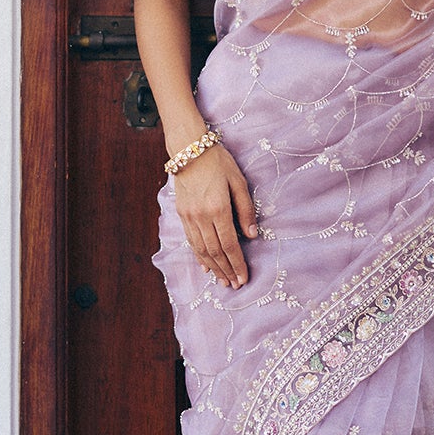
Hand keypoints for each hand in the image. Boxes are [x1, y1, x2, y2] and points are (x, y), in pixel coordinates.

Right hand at [173, 144, 257, 288]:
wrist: (189, 149)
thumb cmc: (218, 162)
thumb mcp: (238, 181)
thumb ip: (246, 209)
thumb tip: (252, 234)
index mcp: (218, 208)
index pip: (229, 244)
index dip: (237, 264)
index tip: (244, 278)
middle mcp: (201, 216)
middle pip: (214, 251)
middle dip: (226, 270)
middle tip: (235, 285)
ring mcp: (189, 216)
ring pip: (201, 249)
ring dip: (213, 267)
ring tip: (222, 281)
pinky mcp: (181, 214)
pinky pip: (191, 240)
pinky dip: (199, 256)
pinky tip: (206, 266)